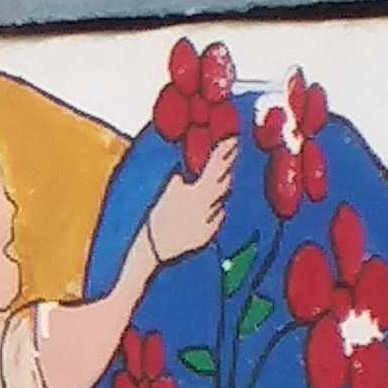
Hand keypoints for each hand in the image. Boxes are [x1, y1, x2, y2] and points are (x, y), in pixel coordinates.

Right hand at [146, 147, 232, 267]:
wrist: (155, 249)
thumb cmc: (157, 220)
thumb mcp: (166, 194)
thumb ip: (179, 182)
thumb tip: (183, 175)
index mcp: (199, 190)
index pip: (217, 165)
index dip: (225, 151)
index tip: (232, 139)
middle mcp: (210, 204)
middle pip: (224, 181)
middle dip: (225, 169)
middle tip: (229, 155)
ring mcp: (212, 219)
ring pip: (221, 199)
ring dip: (219, 190)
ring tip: (212, 184)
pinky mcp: (211, 232)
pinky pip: (217, 217)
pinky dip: (213, 211)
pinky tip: (204, 211)